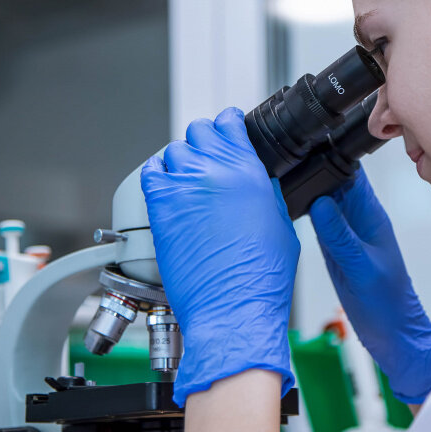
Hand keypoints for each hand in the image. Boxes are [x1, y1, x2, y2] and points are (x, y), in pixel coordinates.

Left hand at [141, 107, 299, 405]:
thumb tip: (258, 183)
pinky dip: (157, 175)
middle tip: (208, 155)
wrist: (234, 308)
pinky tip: (166, 187)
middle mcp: (214, 172)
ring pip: (173, 151)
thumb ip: (266, 193)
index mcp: (248, 171)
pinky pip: (150, 174)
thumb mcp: (280, 223)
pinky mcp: (160, 209)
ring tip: (188, 178)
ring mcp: (183, 188)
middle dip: (204, 140)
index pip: (229, 123)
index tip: (227, 128)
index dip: (228, 124)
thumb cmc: (260, 278)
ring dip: (181, 160)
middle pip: (198, 131)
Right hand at [309, 168, 430, 402]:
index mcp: (372, 217)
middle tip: (288, 164)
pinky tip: (291, 210)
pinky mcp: (336, 249)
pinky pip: (320, 224)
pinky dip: (306, 215)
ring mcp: (346, 234)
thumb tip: (320, 203)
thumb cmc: (387, 303)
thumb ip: (340, 237)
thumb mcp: (361, 268)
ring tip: (286, 184)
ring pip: (325, 201)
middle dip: (315, 171)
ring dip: (309, 192)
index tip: (310, 149)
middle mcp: (358, 221)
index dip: (335, 158)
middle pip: (335, 183)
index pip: (354, 175)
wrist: (392, 334)